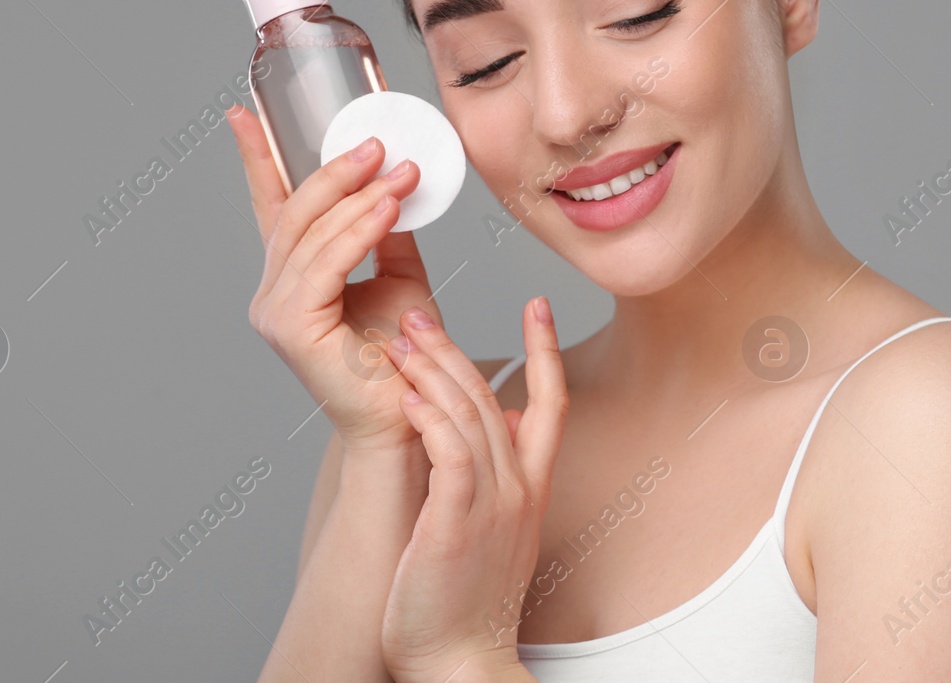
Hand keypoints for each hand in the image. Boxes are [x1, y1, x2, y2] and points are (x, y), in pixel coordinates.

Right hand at [227, 102, 445, 452]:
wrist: (414, 414)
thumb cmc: (406, 355)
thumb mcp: (400, 275)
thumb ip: (388, 232)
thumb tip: (396, 183)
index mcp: (292, 276)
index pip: (272, 207)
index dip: (258, 160)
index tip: (244, 114)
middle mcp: (273, 292)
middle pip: (295, 213)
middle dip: (335, 172)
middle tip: (377, 144)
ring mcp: (275, 312)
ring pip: (312, 235)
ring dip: (359, 197)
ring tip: (400, 172)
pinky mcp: (291, 328)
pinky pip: (325, 265)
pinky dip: (358, 232)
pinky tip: (387, 209)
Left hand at [378, 297, 567, 682]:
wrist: (461, 664)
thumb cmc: (461, 605)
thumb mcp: (494, 534)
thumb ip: (499, 481)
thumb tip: (502, 431)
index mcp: (530, 488)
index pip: (552, 401)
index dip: (545, 349)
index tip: (538, 304)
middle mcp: (519, 488)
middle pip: (495, 396)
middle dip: (454, 347)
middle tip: (417, 313)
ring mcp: (493, 504)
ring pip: (469, 414)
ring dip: (432, 369)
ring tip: (397, 338)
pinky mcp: (459, 521)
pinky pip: (451, 452)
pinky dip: (431, 416)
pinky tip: (407, 394)